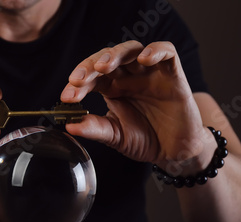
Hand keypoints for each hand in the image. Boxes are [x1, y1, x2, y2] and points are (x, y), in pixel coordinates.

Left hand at [61, 40, 212, 170]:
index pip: (90, 78)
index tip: (66, 97)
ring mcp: (149, 73)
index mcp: (111, 88)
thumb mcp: (116, 137)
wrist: (174, 152)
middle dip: (89, 66)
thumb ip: (95, 129)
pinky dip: (155, 50)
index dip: (77, 85)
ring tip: (102, 66)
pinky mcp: (172, 74)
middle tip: (77, 80)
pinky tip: (143, 59)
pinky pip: (167, 52)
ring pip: (131, 50)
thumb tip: (69, 126)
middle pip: (106, 59)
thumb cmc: (146, 140)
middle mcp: (128, 77)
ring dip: (115, 54)